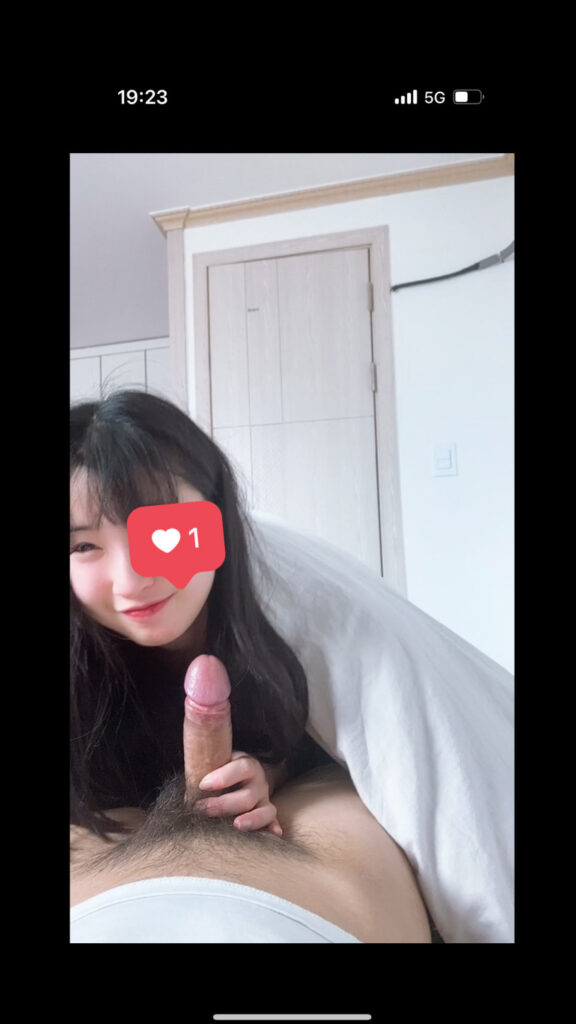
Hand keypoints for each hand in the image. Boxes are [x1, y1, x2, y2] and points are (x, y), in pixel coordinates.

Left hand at [183, 655, 281, 836]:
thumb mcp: (212, 739)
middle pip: (249, 793)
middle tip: (202, 808)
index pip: (241, 766)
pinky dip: (271, 830)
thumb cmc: (219, 761)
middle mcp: (257, 781)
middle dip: (226, 802)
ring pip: (262, 810)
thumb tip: (204, 665)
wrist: (240, 778)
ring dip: (249, 818)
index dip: (225, 775)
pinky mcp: (265, 817)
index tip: (205, 783)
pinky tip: (270, 838)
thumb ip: (206, 707)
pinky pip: (273, 824)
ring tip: (233, 826)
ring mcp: (263, 799)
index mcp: (244, 761)